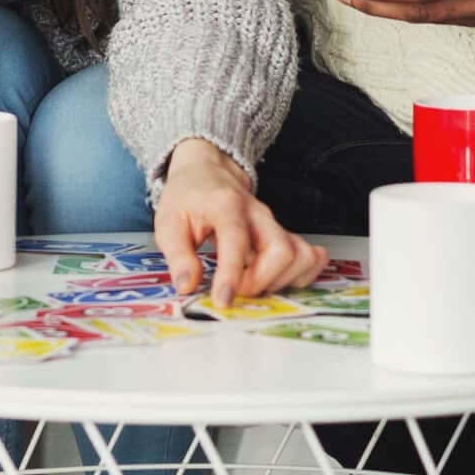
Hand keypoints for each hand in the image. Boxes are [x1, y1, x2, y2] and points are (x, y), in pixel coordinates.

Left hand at [154, 138, 325, 306]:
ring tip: (254, 286)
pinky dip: (301, 274)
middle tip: (238, 291)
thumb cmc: (187, 198)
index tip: (223, 301)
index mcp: (226, 205)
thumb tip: (187, 285)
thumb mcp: (168, 222)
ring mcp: (274, 224)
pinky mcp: (283, 234)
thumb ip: (178, 256)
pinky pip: (307, 256)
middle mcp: (258, 213)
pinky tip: (280, 282)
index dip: (232, 275)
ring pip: (299, 255)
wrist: (207, 172)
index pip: (237, 241)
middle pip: (281, 250)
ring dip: (281, 281)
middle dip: (262, 281)